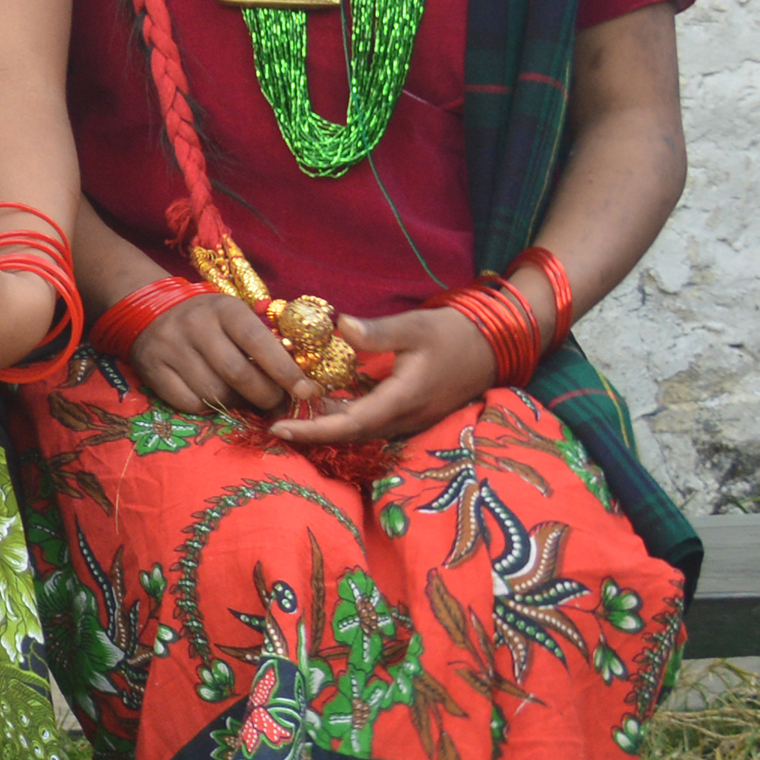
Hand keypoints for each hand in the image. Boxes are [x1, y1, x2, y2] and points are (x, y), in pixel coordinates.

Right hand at [128, 284, 303, 414]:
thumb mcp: (235, 316)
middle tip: (275, 403)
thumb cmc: (208, 318)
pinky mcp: (152, 369)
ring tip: (244, 400)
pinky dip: (209, 409)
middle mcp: (195, 326)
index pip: (258, 342)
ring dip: (237, 404)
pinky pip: (189, 403)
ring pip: (214, 393)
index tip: (305, 391)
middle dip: (265, 396)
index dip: (285, 370)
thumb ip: (264, 341)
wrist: (148, 309)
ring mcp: (170, 348)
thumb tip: (297, 383)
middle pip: (237, 374)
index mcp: (224, 309)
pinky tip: (215, 400)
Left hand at [271, 301, 496, 447]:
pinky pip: (368, 423)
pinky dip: (340, 417)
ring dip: (323, 425)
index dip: (313, 429)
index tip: (278, 427)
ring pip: (357, 431)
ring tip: (283, 411)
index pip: (350, 424)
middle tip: (267, 418)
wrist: (493, 347)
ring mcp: (407, 419)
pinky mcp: (407, 414)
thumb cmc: (454, 334)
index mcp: (403, 399)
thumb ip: (377, 332)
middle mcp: (403, 418)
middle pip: (348, 434)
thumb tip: (337, 325)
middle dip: (308, 431)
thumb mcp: (415, 326)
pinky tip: (316, 402)